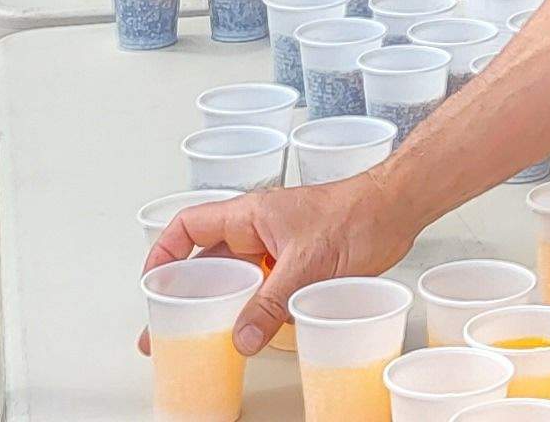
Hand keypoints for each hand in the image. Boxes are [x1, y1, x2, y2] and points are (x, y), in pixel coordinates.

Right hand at [142, 181, 410, 355]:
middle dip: (188, 295)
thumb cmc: (356, 214)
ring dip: (225, 307)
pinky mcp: (299, 265)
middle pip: (209, 263)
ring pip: (239, 281)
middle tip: (167, 328)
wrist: (396, 211)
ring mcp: (278, 249)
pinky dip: (258, 312)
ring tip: (207, 338)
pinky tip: (257, 334)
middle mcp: (258, 231)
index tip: (152, 283)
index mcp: (248, 215)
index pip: (189, 227)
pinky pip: (267, 291)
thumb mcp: (306, 263)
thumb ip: (271, 303)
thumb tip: (241, 338)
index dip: (164, 253)